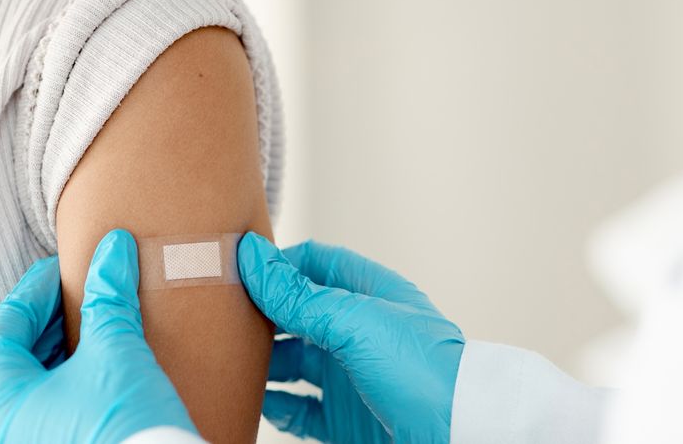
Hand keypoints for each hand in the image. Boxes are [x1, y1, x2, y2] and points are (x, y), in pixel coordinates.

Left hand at [0, 229, 196, 443]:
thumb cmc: (126, 431)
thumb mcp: (117, 353)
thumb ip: (108, 298)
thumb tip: (114, 250)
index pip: (5, 323)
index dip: (38, 288)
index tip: (66, 268)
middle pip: (9, 358)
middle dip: (47, 322)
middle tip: (79, 296)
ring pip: (26, 391)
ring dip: (56, 357)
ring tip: (92, 333)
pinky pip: (42, 416)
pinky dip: (63, 388)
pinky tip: (95, 376)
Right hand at [237, 233, 464, 443]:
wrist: (462, 439)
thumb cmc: (428, 374)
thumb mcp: (356, 322)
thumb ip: (300, 295)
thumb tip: (252, 257)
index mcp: (372, 295)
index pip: (316, 264)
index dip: (278, 264)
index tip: (237, 268)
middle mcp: (361, 333)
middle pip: (299, 314)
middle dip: (262, 314)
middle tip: (220, 315)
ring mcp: (353, 377)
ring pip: (295, 362)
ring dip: (263, 361)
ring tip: (229, 359)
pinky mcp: (346, 420)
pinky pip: (300, 409)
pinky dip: (275, 405)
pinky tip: (254, 399)